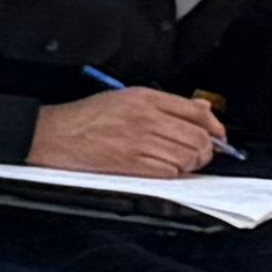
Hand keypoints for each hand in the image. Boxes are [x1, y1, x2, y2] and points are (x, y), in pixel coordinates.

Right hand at [24, 85, 230, 178]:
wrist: (53, 135)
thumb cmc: (84, 118)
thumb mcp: (124, 98)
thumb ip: (165, 103)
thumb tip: (200, 107)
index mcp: (144, 98)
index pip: (196, 110)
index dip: (214, 125)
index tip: (218, 134)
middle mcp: (146, 117)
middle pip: (198, 136)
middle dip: (205, 148)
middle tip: (199, 152)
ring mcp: (140, 141)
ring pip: (188, 156)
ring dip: (190, 163)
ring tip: (179, 161)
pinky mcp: (133, 163)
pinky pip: (171, 172)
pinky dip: (174, 173)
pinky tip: (165, 169)